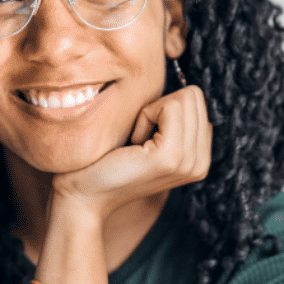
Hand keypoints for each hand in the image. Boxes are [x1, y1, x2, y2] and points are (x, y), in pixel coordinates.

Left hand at [52, 85, 211, 220]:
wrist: (83, 195)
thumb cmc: (106, 162)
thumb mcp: (149, 139)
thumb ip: (173, 120)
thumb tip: (182, 88)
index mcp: (199, 158)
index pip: (199, 103)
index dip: (165, 108)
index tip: (144, 135)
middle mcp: (200, 163)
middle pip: (195, 96)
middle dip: (161, 106)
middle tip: (138, 137)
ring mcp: (188, 161)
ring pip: (185, 98)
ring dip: (152, 111)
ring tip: (136, 141)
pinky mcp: (171, 156)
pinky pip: (169, 106)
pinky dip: (146, 115)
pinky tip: (133, 142)